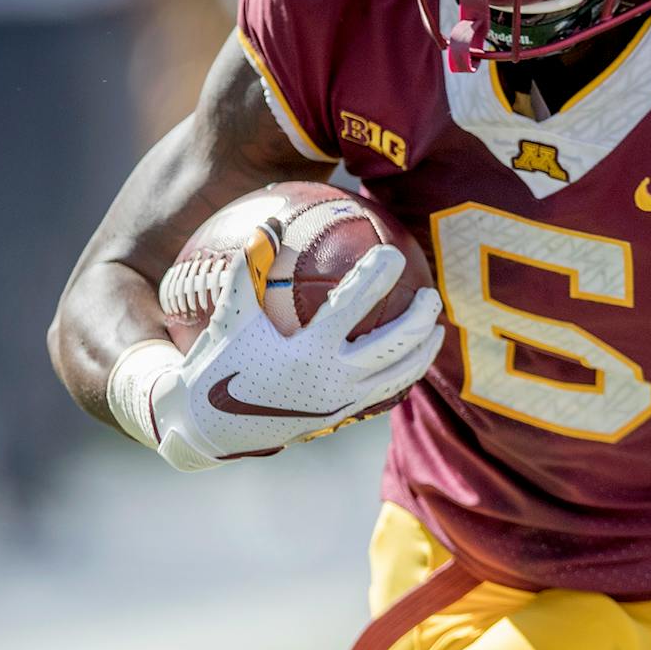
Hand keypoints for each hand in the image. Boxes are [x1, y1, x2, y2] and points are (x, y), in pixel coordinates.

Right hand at [148, 224, 444, 471]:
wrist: (213, 427)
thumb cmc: (220, 363)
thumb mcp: (231, 316)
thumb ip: (250, 269)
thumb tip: (268, 222)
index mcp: (305, 353)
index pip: (352, 306)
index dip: (376, 277)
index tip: (393, 253)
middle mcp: (330, 379)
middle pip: (393, 345)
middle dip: (419, 317)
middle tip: (431, 293)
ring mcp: (342, 401)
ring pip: (400, 374)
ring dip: (424, 349)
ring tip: (437, 327)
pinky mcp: (344, 415)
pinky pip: (387, 391)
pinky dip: (407, 372)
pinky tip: (415, 356)